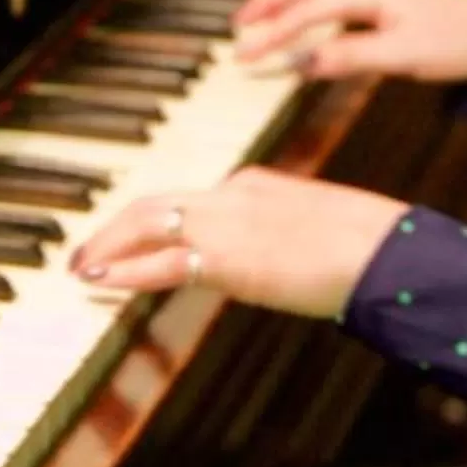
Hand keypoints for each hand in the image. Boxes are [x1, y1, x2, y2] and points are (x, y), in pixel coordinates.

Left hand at [70, 168, 405, 317]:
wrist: (384, 253)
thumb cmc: (370, 248)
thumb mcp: (322, 233)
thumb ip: (290, 240)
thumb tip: (283, 263)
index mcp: (256, 184)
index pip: (193, 199)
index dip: (156, 222)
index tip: (137, 237)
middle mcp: (232, 192)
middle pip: (156, 204)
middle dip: (116, 228)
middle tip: (88, 251)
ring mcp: (226, 222)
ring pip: (146, 226)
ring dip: (108, 247)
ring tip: (83, 268)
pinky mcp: (225, 257)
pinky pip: (160, 264)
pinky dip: (125, 271)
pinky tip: (101, 283)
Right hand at [231, 0, 466, 86]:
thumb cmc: (458, 43)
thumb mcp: (402, 56)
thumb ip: (349, 58)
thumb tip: (301, 66)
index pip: (307, 9)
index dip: (273, 34)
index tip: (244, 57)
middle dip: (268, 0)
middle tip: (239, 25)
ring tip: (264, 18)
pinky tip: (308, 14)